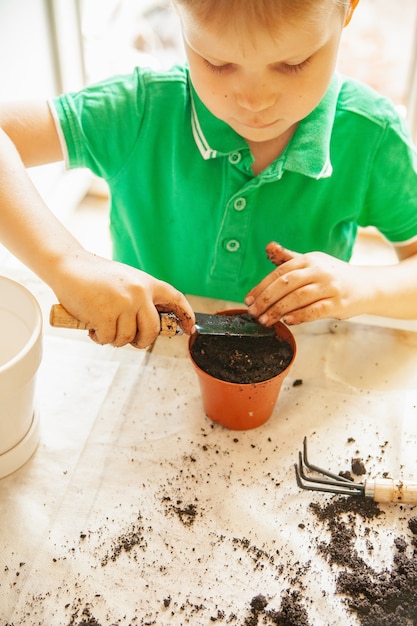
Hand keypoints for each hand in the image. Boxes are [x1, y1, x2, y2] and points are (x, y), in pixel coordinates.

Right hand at [51, 250, 194, 348]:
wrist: (68, 266)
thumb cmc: (95, 277)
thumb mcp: (126, 281)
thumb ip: (141, 298)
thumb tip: (151, 325)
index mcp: (147, 283)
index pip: (175, 299)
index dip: (186, 315)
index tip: (189, 328)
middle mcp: (139, 293)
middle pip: (152, 330)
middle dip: (141, 341)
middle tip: (131, 340)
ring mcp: (123, 304)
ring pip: (127, 338)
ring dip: (114, 339)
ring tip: (102, 326)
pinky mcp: (105, 315)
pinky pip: (108, 338)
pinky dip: (99, 337)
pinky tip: (91, 326)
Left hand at [245, 242, 366, 325]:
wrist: (367, 286)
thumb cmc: (333, 276)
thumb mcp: (312, 263)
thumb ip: (289, 258)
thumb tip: (269, 246)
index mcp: (309, 259)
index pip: (280, 272)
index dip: (262, 286)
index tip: (249, 299)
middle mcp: (319, 271)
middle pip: (287, 284)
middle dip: (267, 300)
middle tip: (253, 313)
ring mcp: (330, 287)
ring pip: (299, 298)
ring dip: (278, 310)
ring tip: (265, 320)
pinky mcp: (339, 303)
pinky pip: (316, 310)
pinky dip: (300, 316)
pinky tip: (287, 321)